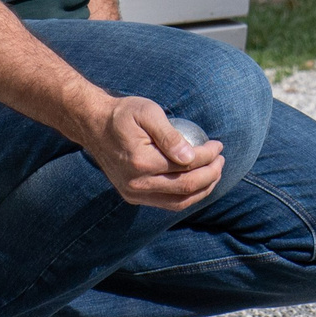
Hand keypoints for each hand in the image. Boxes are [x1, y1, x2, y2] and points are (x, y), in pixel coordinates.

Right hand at [81, 95, 224, 209]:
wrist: (94, 126)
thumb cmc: (124, 115)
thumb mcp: (148, 112)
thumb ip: (169, 135)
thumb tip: (191, 156)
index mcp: (141, 162)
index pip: (186, 165)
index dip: (208, 157)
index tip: (218, 145)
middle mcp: (137, 184)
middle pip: (185, 188)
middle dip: (210, 175)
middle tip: (222, 160)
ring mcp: (133, 194)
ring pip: (178, 202)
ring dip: (202, 191)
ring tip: (214, 173)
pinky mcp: (132, 197)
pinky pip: (166, 203)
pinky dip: (186, 196)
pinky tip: (197, 183)